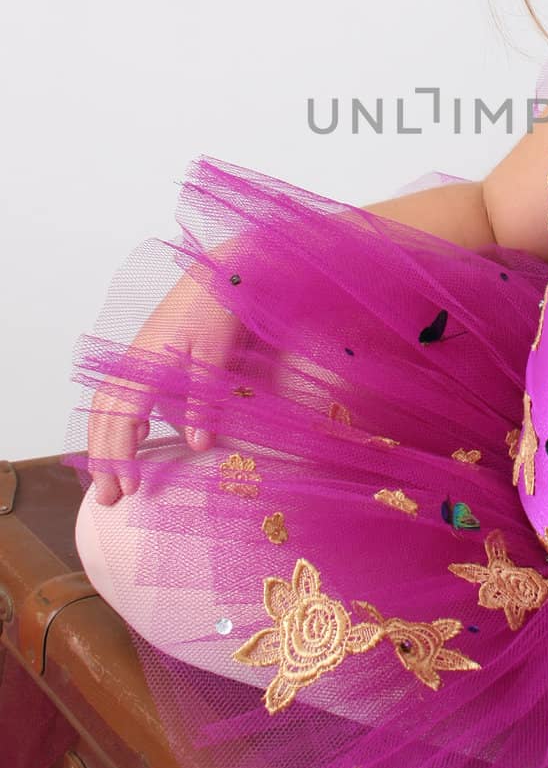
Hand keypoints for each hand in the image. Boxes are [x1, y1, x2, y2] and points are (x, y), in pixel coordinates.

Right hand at [88, 262, 243, 505]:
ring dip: (105, 441)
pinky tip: (134, 435)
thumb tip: (197, 446)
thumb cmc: (223, 305)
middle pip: (104, 417)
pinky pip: (121, 392)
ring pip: (107, 406)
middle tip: (108, 498)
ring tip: (110, 475)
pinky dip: (118, 418)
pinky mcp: (147, 352)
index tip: (125, 488)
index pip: (121, 420)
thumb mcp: (217, 355)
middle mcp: (133, 362)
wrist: (224, 269)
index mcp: (146, 364)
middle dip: (103, 459)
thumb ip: (203, 401)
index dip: (120, 457)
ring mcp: (137, 356)